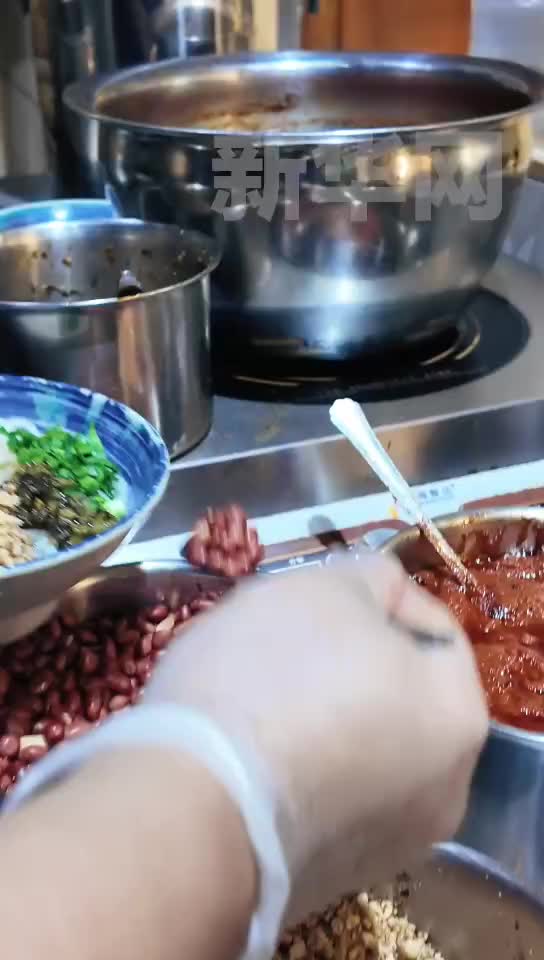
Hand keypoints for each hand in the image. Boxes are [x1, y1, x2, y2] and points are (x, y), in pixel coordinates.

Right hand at [145, 554, 487, 920]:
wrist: (188, 812)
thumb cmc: (269, 679)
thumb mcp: (324, 586)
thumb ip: (372, 578)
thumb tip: (380, 595)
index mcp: (457, 719)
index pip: (437, 633)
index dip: (383, 601)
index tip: (325, 594)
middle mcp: (442, 792)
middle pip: (398, 695)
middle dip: (348, 659)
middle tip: (288, 637)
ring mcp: (387, 844)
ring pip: (358, 745)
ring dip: (320, 712)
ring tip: (257, 691)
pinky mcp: (328, 875)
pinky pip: (321, 793)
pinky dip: (296, 764)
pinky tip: (246, 748)